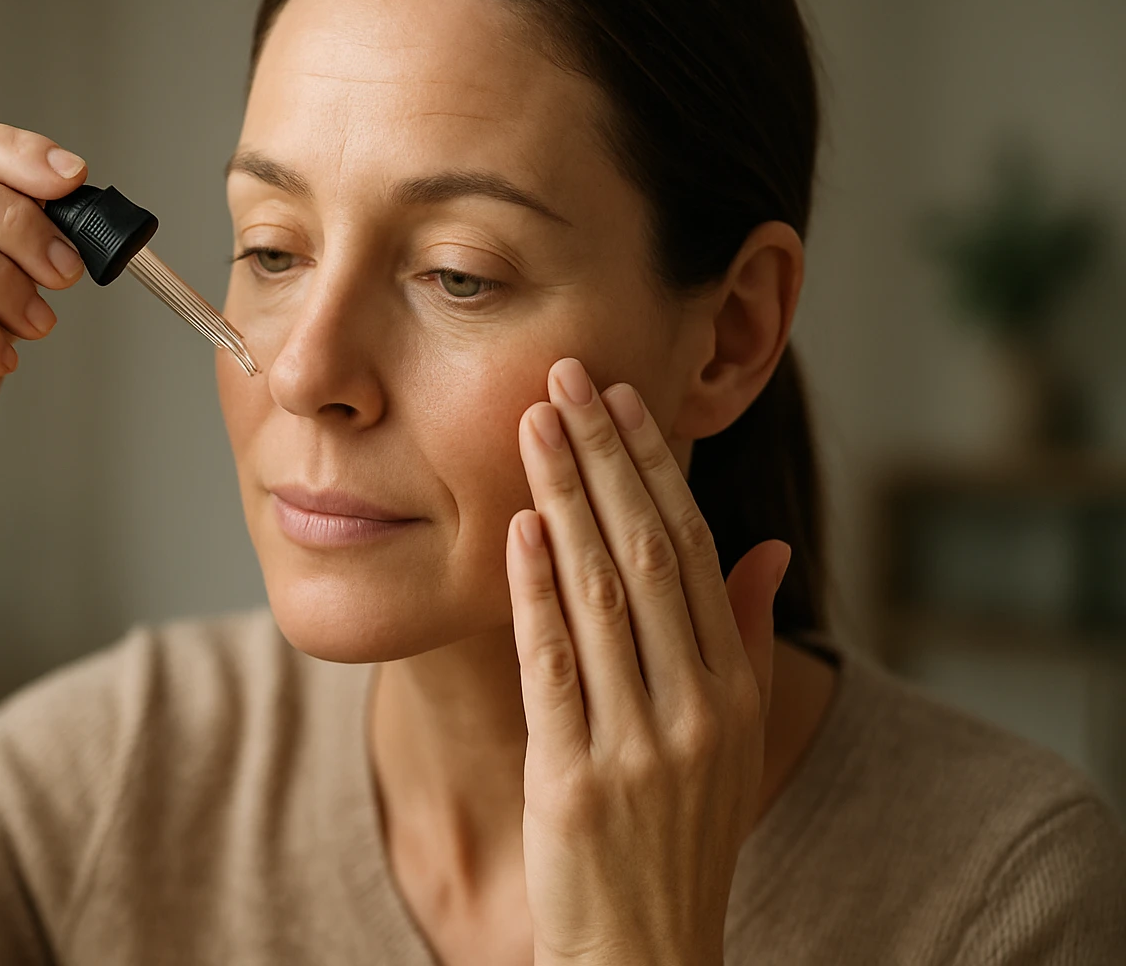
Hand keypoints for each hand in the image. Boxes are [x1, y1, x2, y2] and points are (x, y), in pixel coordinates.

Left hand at [508, 357, 789, 965]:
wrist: (646, 949)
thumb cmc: (679, 832)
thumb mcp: (732, 737)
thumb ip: (743, 638)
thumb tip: (768, 549)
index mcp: (734, 688)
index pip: (695, 549)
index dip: (656, 468)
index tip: (624, 399)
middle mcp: (698, 708)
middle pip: (649, 553)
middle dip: (606, 458)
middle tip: (569, 378)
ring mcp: (640, 745)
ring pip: (601, 595)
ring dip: (564, 501)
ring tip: (534, 425)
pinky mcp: (577, 780)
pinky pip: (554, 667)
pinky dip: (536, 593)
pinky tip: (518, 529)